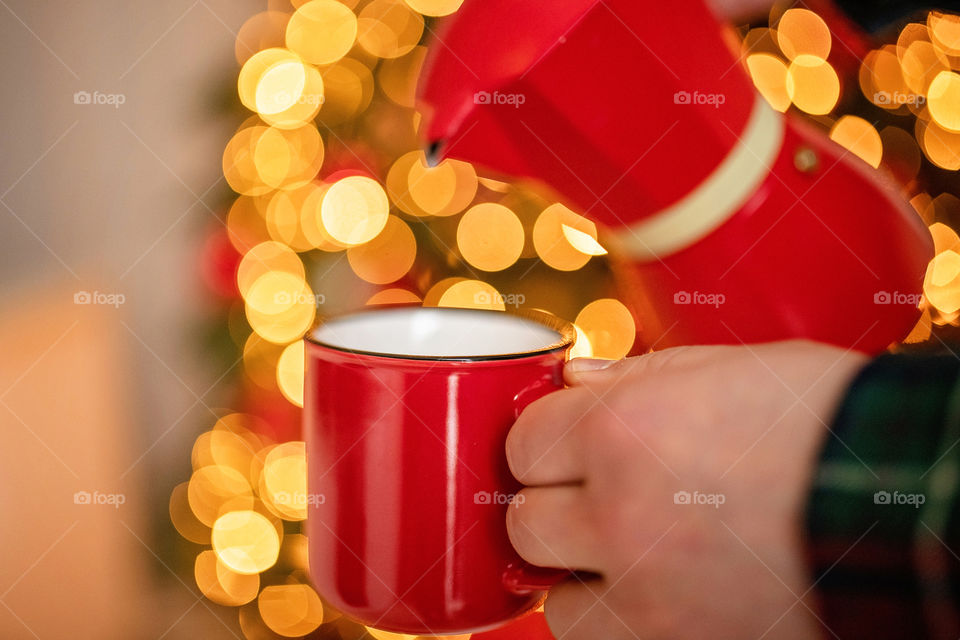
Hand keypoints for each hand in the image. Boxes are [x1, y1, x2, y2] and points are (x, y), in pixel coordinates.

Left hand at [505, 340, 867, 639]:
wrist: (911, 507)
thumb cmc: (827, 424)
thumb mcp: (729, 368)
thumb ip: (635, 375)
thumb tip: (574, 380)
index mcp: (623, 432)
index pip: (523, 445)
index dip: (542, 442)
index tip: (559, 446)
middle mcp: (621, 518)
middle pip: (525, 525)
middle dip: (550, 507)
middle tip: (586, 498)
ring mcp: (652, 597)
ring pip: (558, 605)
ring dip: (579, 578)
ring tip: (623, 555)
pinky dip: (620, 623)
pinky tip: (656, 592)